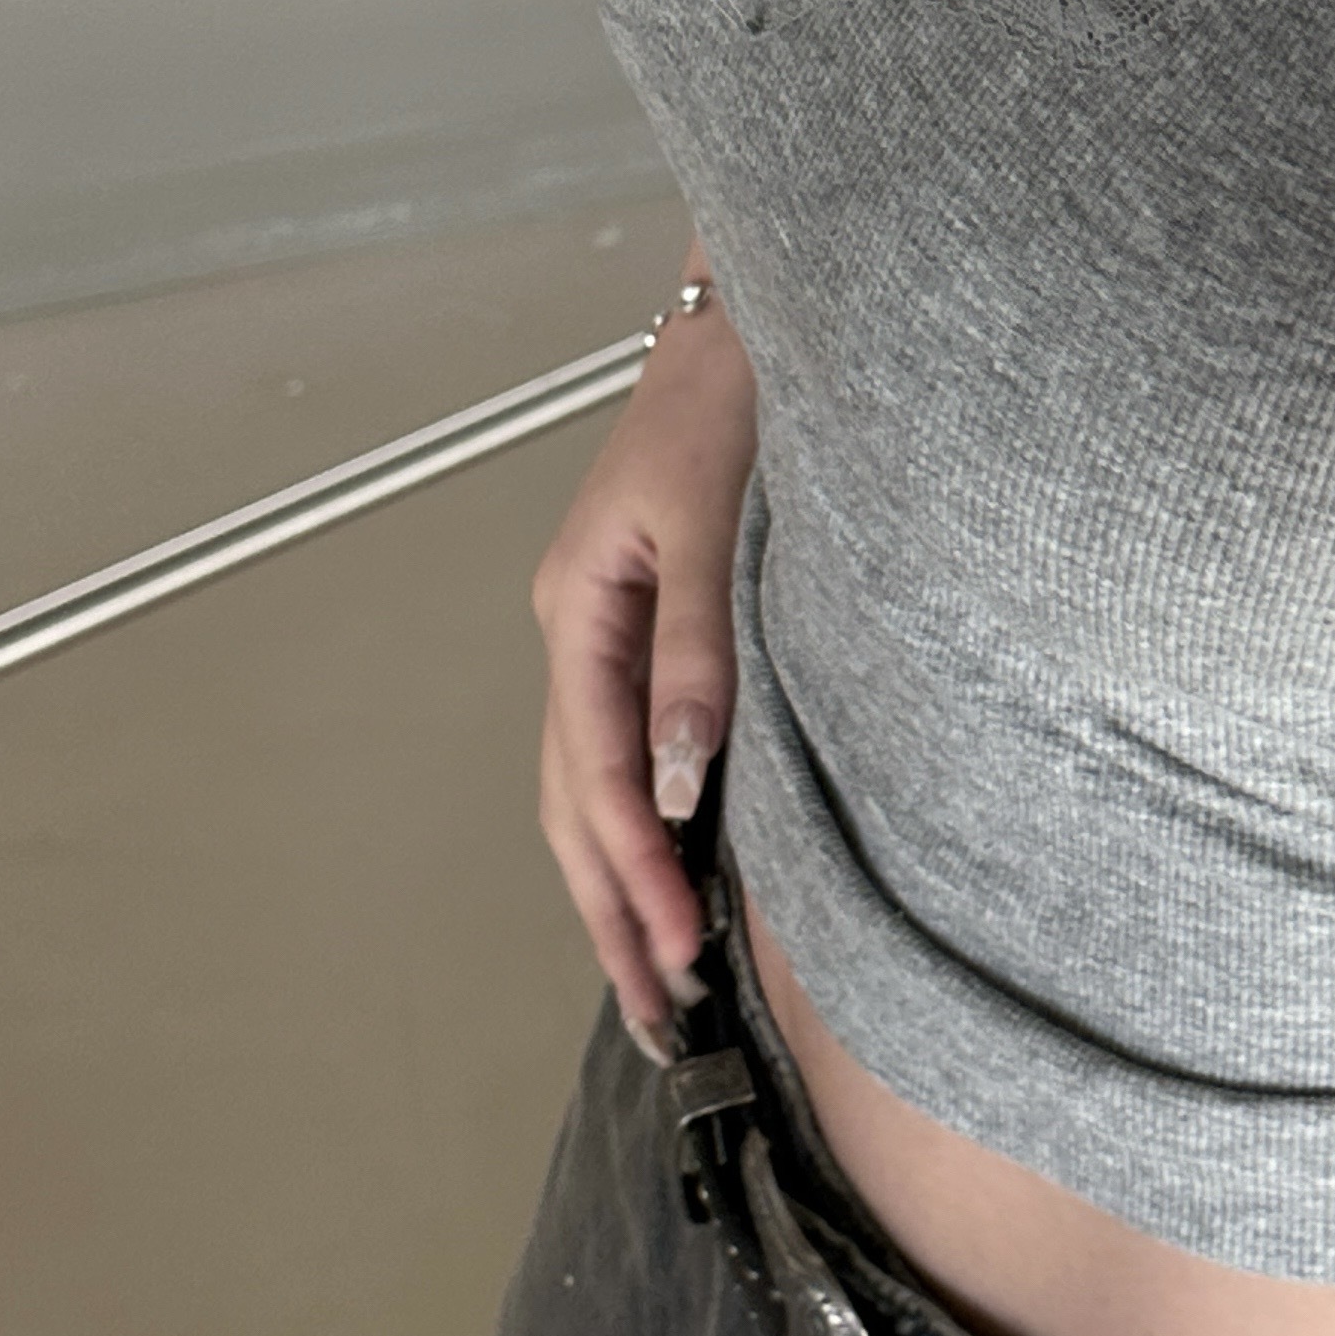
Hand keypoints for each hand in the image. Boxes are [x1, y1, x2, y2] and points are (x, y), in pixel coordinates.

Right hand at [530, 289, 757, 1059]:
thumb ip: (698, 648)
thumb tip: (681, 777)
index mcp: (581, 605)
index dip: (636, 870)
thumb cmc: (735, 396)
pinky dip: (644, 827)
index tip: (678, 950)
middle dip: (612, 913)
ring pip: (595, 787)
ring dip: (621, 885)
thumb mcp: (715, 520)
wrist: (757, 315)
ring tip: (658, 978)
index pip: (596, 773)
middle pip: (578, 802)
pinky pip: (629, 751)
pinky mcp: (653, 626)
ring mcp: (609, 629)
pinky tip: (675, 876)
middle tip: (659, 1019)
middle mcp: (581, 627)